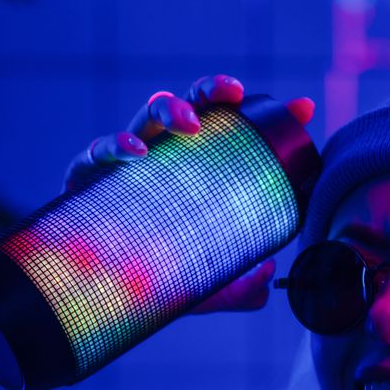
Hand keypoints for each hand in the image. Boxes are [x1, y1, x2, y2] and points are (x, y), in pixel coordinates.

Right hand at [63, 74, 314, 314]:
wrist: (93, 296)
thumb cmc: (151, 276)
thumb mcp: (203, 283)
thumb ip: (239, 288)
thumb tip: (268, 280)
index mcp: (194, 171)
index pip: (230, 132)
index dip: (271, 122)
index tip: (302, 108)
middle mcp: (163, 158)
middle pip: (190, 106)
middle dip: (213, 92)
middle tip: (235, 95)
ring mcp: (125, 164)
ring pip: (148, 115)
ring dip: (171, 110)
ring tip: (190, 126)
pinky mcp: (86, 179)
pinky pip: (97, 152)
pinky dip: (116, 145)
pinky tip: (136, 153)